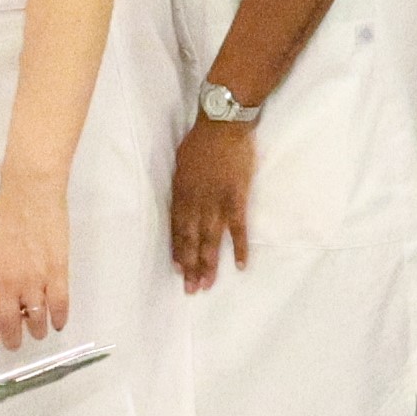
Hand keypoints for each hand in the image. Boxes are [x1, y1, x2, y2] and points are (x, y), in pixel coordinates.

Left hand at [0, 173, 71, 347]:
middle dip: (12, 340)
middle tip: (15, 344)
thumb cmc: (6, 216)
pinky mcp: (57, 273)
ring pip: (36, 321)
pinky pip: (59, 307)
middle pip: (9, 325)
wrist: (30, 194)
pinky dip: (59, 319)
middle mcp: (8, 283)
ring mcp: (34, 280)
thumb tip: (0, 299)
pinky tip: (59, 322)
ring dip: (37, 332)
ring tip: (39, 332)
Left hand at [169, 113, 256, 291]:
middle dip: (190, 266)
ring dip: (208, 264)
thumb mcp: (181, 164)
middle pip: (191, 240)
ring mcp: (216, 203)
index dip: (178, 251)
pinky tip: (240, 265)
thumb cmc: (200, 141)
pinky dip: (239, 247)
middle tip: (190, 289)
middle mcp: (196, 203)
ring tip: (207, 284)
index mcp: (180, 194)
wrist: (223, 126)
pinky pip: (238, 229)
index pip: (176, 230)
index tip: (178, 270)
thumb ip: (182, 186)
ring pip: (211, 240)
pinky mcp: (237, 200)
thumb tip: (182, 202)